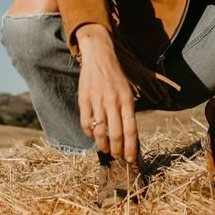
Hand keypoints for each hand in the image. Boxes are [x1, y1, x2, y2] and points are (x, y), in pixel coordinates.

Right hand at [77, 40, 138, 161]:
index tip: (131, 159)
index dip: (131, 147)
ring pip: (99, 131)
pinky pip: (85, 122)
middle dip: (117, 150)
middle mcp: (112, 101)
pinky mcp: (84, 99)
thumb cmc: (116, 76)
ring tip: (105, 149)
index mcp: (126, 99)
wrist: (99, 56)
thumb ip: (128, 111)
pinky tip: (92, 135)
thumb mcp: (128, 91)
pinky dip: (89, 133)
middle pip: (115, 134)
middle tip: (118, 157)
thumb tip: (130, 136)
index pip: (130, 129)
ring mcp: (97, 100)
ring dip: (103, 145)